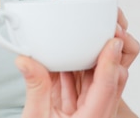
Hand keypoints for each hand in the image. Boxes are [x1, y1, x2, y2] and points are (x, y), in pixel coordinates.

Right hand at [17, 9, 139, 117]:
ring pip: (97, 81)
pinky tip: (65, 57)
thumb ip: (35, 88)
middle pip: (110, 79)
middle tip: (104, 30)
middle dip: (107, 54)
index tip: (113, 38)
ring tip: (83, 37)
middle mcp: (96, 115)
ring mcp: (89, 113)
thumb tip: (26, 59)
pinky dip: (75, 71)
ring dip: (89, 60)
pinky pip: (82, 87)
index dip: (111, 60)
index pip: (107, 85)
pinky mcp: (79, 112)